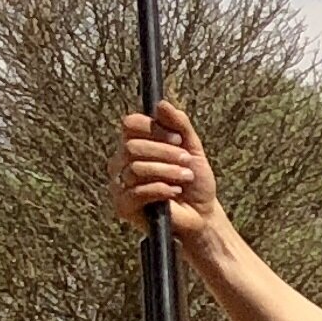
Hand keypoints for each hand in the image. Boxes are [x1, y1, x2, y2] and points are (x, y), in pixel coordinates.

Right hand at [112, 101, 225, 247]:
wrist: (201, 215)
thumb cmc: (194, 182)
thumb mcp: (192, 148)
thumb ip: (179, 125)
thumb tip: (161, 104)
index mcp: (135, 143)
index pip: (130, 124)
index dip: (154, 129)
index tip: (178, 140)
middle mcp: (122, 161)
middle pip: (132, 146)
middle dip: (164, 153)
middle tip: (187, 162)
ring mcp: (120, 184)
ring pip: (135, 168)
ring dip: (166, 172)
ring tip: (184, 178)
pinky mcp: (123, 206)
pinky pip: (136, 191)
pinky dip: (160, 189)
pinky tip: (174, 192)